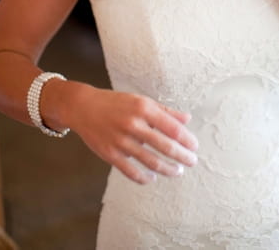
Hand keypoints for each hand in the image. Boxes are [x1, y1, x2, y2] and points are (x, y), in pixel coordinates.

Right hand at [70, 86, 197, 184]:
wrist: (83, 107)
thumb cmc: (116, 103)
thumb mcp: (141, 101)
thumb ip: (165, 111)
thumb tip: (187, 119)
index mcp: (144, 108)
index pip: (172, 128)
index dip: (187, 140)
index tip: (195, 147)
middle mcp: (134, 124)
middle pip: (165, 146)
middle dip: (182, 156)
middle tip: (192, 162)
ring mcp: (121, 140)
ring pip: (150, 161)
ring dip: (168, 169)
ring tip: (177, 171)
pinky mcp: (110, 154)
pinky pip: (132, 171)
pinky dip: (145, 177)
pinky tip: (153, 177)